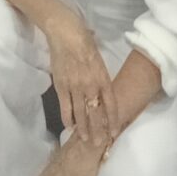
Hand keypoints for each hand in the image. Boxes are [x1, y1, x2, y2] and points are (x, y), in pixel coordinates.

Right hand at [43, 8, 118, 145]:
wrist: (64, 30)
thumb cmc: (84, 39)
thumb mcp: (98, 55)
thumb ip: (100, 72)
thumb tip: (102, 83)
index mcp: (102, 75)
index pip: (111, 103)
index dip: (113, 119)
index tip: (115, 132)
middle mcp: (90, 84)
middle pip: (96, 112)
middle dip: (99, 130)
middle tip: (100, 144)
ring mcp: (74, 86)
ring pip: (81, 113)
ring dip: (83, 128)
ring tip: (86, 140)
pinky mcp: (61, 85)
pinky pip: (65, 106)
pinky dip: (67, 118)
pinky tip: (70, 127)